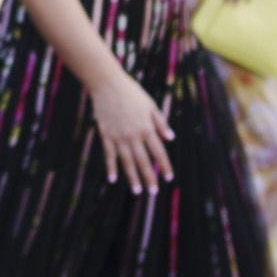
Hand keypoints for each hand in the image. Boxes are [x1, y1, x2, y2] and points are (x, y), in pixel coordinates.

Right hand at [86, 72, 173, 192]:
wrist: (107, 84)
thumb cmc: (131, 92)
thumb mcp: (151, 105)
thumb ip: (161, 123)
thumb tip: (170, 139)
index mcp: (147, 128)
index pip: (159, 152)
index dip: (164, 166)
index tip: (168, 178)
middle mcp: (134, 135)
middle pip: (144, 161)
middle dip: (150, 178)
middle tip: (154, 191)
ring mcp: (119, 137)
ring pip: (127, 162)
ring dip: (133, 178)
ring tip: (137, 191)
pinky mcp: (106, 135)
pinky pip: (109, 155)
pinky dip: (111, 168)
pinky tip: (113, 179)